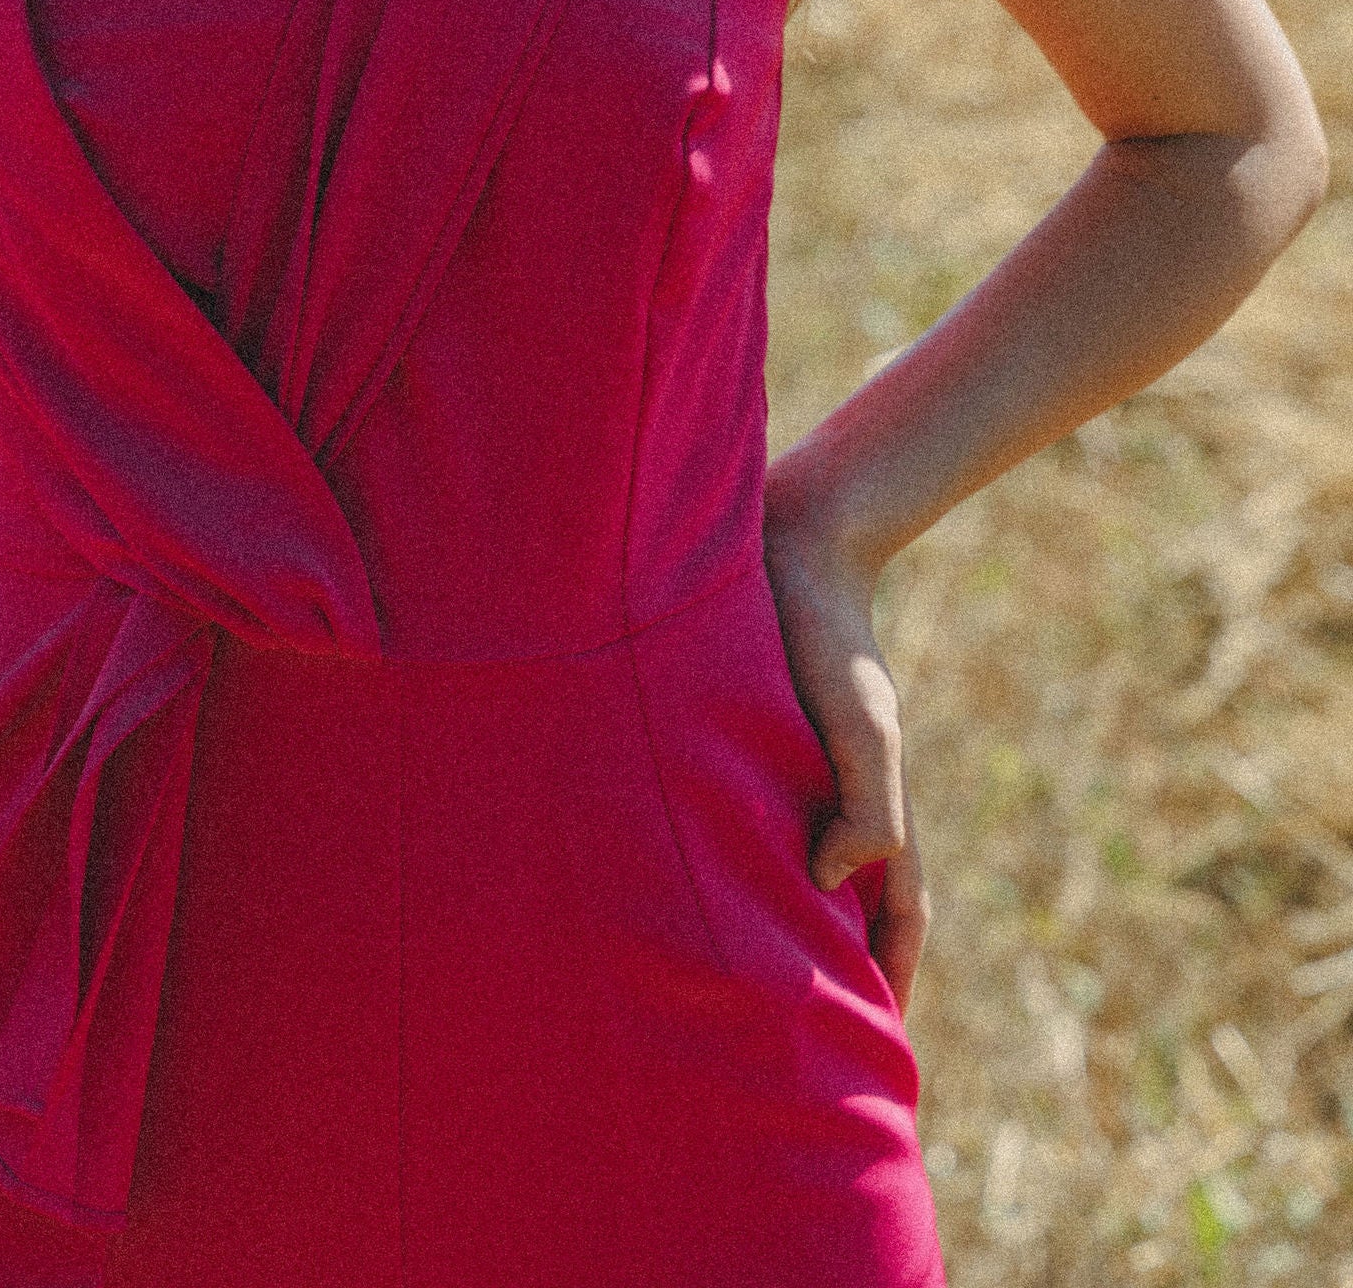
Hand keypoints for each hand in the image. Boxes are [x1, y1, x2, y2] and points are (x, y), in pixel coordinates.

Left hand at [761, 499, 928, 1016]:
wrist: (793, 544)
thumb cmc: (831, 638)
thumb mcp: (861, 723)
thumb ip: (865, 804)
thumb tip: (827, 882)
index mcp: (876, 805)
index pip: (899, 913)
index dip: (893, 975)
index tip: (879, 1042)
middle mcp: (835, 796)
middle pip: (845, 903)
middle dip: (834, 967)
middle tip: (799, 1037)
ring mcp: (791, 771)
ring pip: (790, 867)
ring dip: (778, 922)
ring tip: (736, 985)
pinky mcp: (741, 741)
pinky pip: (742, 820)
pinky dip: (732, 863)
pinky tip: (687, 888)